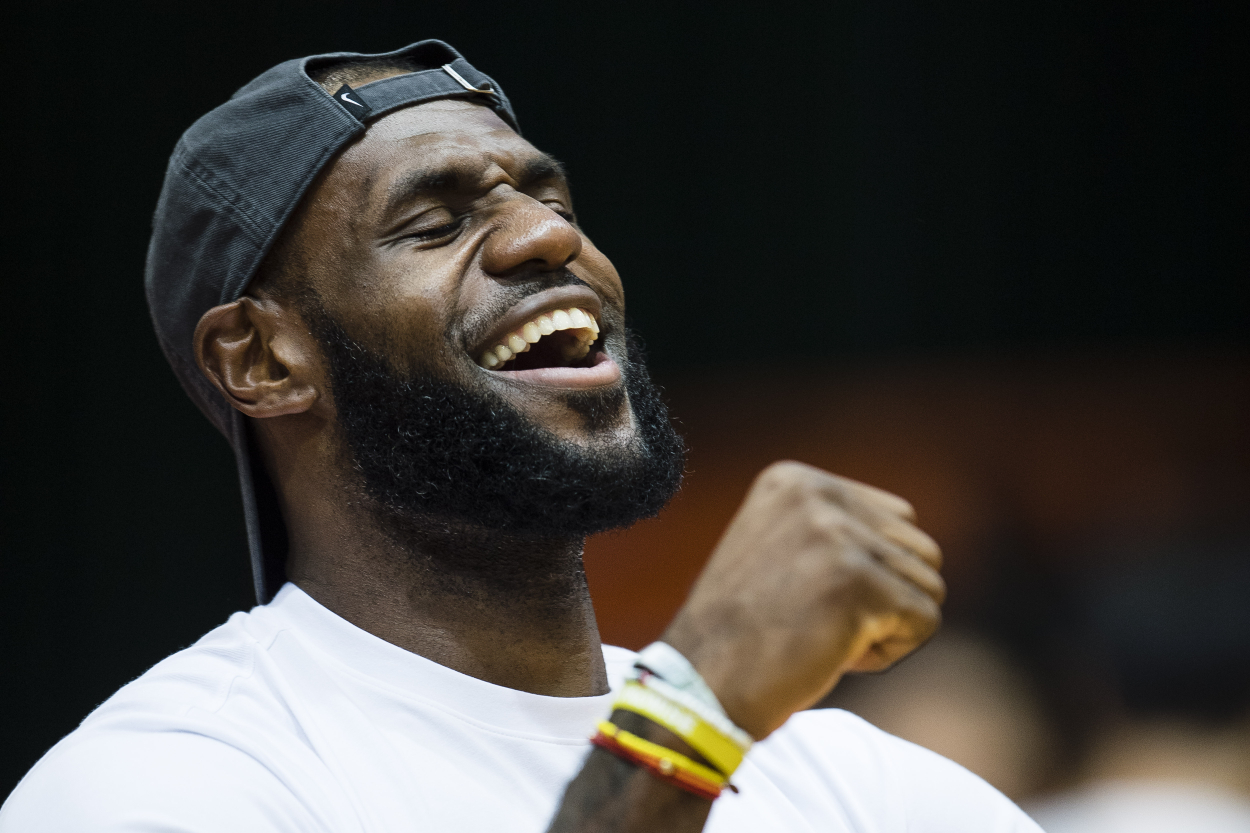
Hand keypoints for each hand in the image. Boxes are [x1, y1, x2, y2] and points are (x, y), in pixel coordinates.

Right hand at [661, 461, 944, 739]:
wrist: (704, 685)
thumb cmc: (744, 634)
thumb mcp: (780, 549)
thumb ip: (835, 529)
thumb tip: (909, 534)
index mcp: (794, 480)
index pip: (896, 518)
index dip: (869, 573)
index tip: (809, 597)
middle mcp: (816, 495)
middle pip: (920, 548)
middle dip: (886, 598)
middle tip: (821, 623)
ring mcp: (838, 534)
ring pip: (928, 585)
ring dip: (888, 626)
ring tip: (826, 635)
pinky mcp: (860, 580)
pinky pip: (926, 620)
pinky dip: (889, 652)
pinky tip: (835, 654)